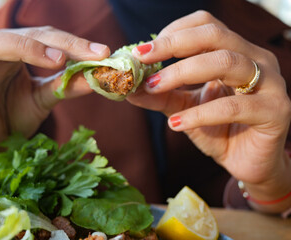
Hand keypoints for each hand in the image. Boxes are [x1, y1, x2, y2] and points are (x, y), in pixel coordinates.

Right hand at [0, 26, 109, 168]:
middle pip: (23, 36)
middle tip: (90, 53)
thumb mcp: (43, 100)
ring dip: (22, 48)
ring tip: (56, 59)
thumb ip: (64, 86)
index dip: (74, 44)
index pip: (46, 39)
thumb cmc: (14, 117)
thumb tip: (95, 77)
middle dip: (59, 43)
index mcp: (16, 55)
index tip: (103, 53)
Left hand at [128, 11, 290, 212]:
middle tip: (143, 59)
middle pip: (214, 36)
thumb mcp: (184, 108)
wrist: (245, 161)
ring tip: (154, 88)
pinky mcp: (275, 111)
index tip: (142, 51)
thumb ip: (161, 95)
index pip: (205, 25)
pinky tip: (175, 124)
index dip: (173, 32)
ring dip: (182, 73)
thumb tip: (129, 87)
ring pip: (225, 63)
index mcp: (235, 52)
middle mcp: (255, 60)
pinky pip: (233, 107)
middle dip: (173, 45)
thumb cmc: (217, 129)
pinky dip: (199, 114)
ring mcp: (270, 83)